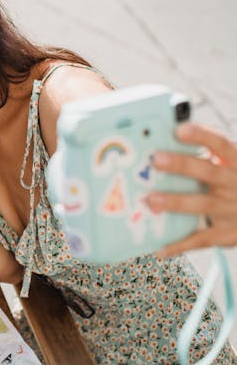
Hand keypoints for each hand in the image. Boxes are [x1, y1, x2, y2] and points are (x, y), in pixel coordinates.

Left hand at [145, 123, 236, 255]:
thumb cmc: (232, 184)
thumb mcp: (228, 167)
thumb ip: (202, 157)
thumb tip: (160, 139)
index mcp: (236, 163)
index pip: (221, 145)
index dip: (201, 136)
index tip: (179, 129)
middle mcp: (236, 185)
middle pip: (209, 173)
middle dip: (182, 165)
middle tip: (156, 159)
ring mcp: (232, 211)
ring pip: (202, 205)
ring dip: (175, 202)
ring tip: (149, 200)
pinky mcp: (226, 234)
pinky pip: (200, 239)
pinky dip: (179, 245)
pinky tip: (158, 248)